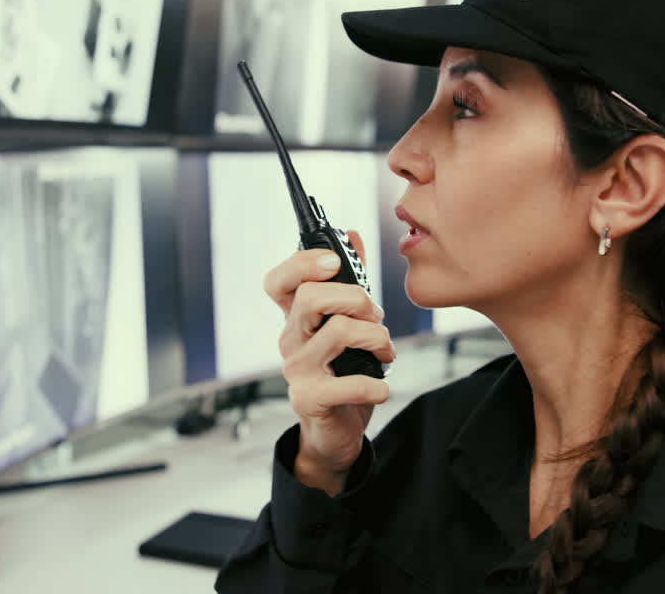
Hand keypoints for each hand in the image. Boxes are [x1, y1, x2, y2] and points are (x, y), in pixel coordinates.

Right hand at [263, 231, 394, 495]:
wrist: (335, 431)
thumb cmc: (343, 371)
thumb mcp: (347, 324)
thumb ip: (350, 281)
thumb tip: (353, 234)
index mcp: (296, 317)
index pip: (278, 281)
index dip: (302, 263)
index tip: (334, 261)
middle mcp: (290, 339)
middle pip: (310, 297)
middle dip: (356, 299)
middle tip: (376, 317)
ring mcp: (296, 370)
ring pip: (339, 332)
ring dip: (377, 339)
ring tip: (386, 352)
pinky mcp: (308, 399)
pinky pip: (349, 383)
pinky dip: (375, 384)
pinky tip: (381, 388)